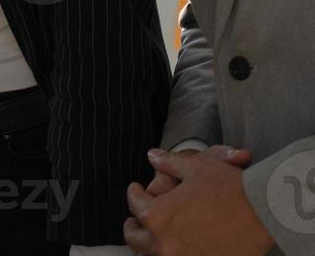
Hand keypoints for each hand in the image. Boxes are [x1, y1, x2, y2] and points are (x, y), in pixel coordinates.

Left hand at [124, 148, 273, 254]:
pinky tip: (178, 245)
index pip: (135, 204)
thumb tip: (152, 156)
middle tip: (137, 218)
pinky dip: (172, 253)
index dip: (134, 193)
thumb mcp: (196, 167)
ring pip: (151, 255)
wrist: (266, 213)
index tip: (136, 189)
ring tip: (154, 235)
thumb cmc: (230, 187)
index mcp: (156, 215)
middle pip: (136, 238)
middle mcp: (164, 243)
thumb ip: (169, 163)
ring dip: (149, 244)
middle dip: (134, 225)